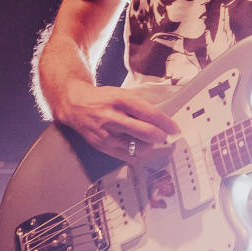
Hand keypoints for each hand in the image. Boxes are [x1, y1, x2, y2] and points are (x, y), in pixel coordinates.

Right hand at [54, 83, 179, 164]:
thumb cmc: (103, 99)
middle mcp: (113, 118)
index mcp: (121, 100)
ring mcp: (108, 135)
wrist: (77, 106)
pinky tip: (136, 145)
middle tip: (164, 136)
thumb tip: (161, 120)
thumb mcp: (123, 93)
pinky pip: (129, 157)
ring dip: (149, 146)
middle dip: (160, 137)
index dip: (166, 123)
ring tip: (147, 140)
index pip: (150, 114)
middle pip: (146, 133)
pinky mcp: (103, 147)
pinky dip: (137, 153)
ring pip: (139, 148)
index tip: (174, 128)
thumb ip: (141, 105)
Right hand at [205, 2, 235, 59]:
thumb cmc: (216, 56)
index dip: (222, 12)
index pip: (222, 20)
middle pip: (227, 21)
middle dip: (226, 13)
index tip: (222, 6)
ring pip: (229, 26)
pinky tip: (226, 29)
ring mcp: (232, 37)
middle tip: (225, 6)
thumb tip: (206, 31)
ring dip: (226, 21)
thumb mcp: (210, 46)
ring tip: (225, 14)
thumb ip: (208, 37)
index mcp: (221, 33)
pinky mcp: (234, 40)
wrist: (227, 63)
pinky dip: (228, 29)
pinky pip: (230, 32)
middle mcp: (228, 34)